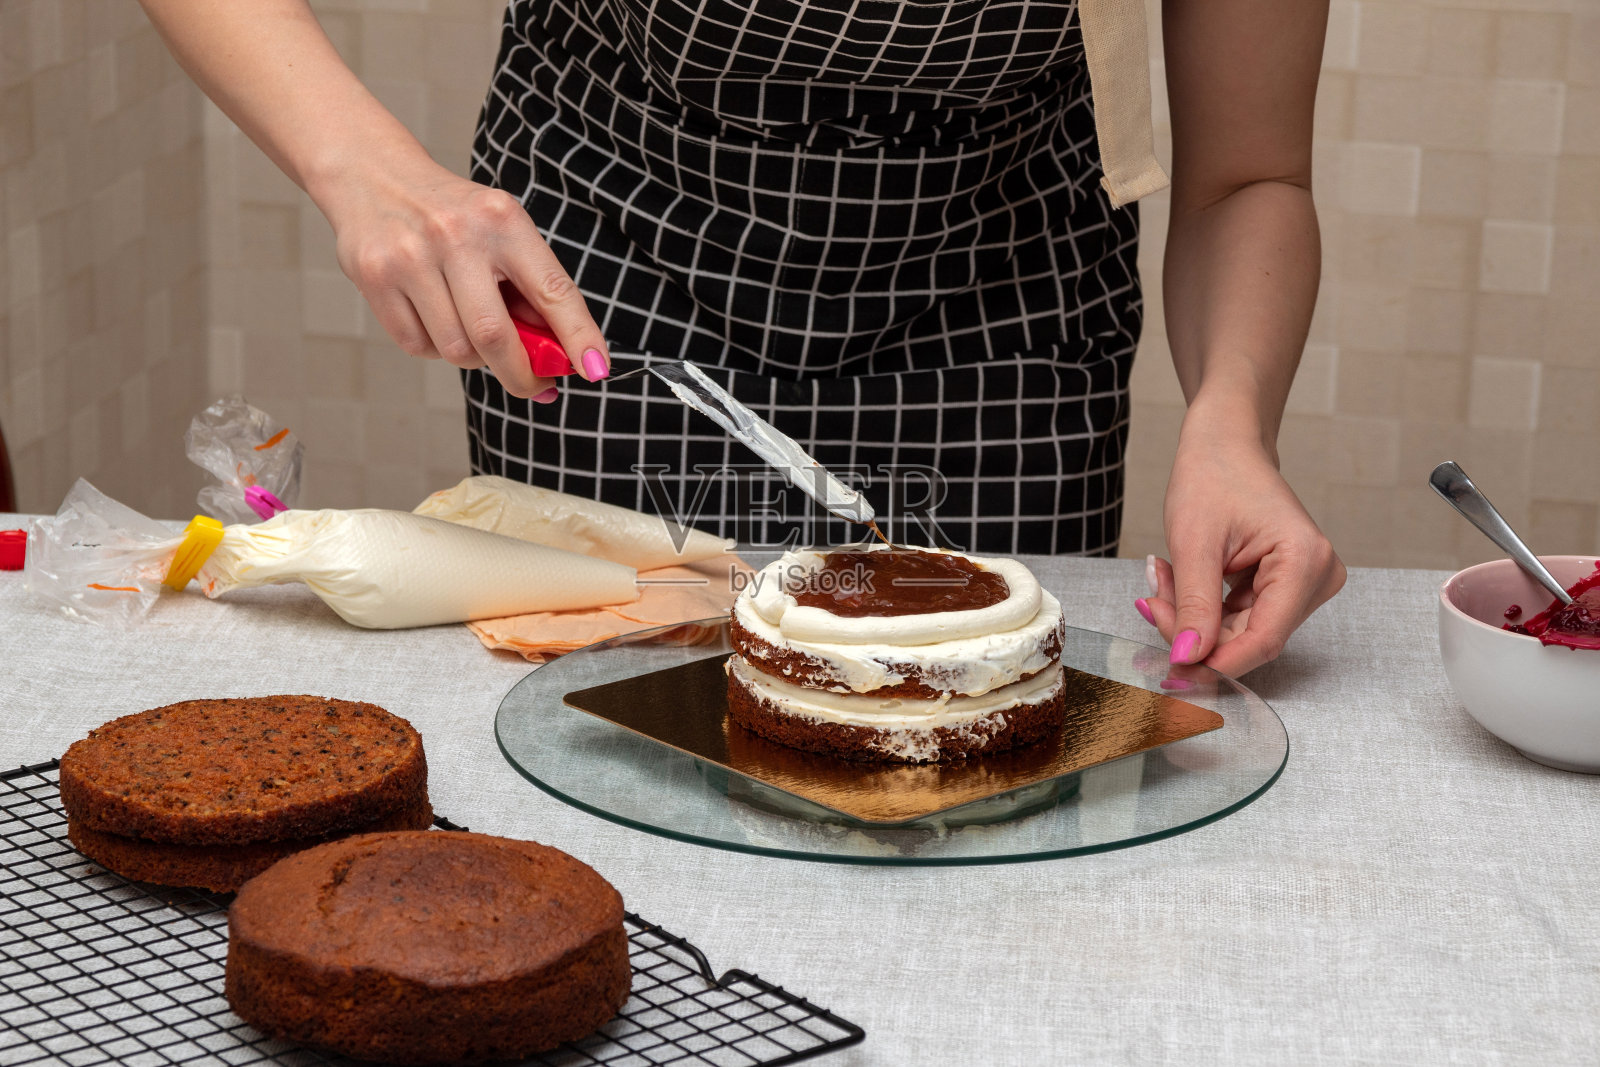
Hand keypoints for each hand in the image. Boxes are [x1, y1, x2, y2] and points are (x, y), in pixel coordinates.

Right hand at [316, 154, 609, 399]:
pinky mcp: (374, 277)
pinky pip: (418, 346)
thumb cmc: (452, 214)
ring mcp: (410, 257)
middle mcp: (456, 236)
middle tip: (534, 386)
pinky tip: (435, 318)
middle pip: (495, 337)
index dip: (578, 335)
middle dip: (521, 375)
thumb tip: (558, 355)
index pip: (551, 289)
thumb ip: (528, 287)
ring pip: (456, 350)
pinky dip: (435, 348)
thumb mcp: (500, 232)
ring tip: (471, 330)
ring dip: (474, 358)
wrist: (371, 174)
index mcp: (502, 221)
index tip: (596, 369)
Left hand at [1135, 417, 1344, 676]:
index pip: (1262, 640)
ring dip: (1192, 616)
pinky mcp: (1286, 586)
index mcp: (1305, 562)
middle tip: (1150, 600)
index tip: (1171, 670)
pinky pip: (1238, 618)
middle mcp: (1317, 577)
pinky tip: (1178, 577)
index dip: (1214, 661)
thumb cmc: (1214, 474)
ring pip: (1238, 632)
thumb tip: (1189, 659)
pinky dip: (1202, 606)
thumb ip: (1194, 606)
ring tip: (1163, 574)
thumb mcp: (1194, 543)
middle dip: (1193, 629)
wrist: (1225, 444)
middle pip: (1248, 638)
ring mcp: (1305, 583)